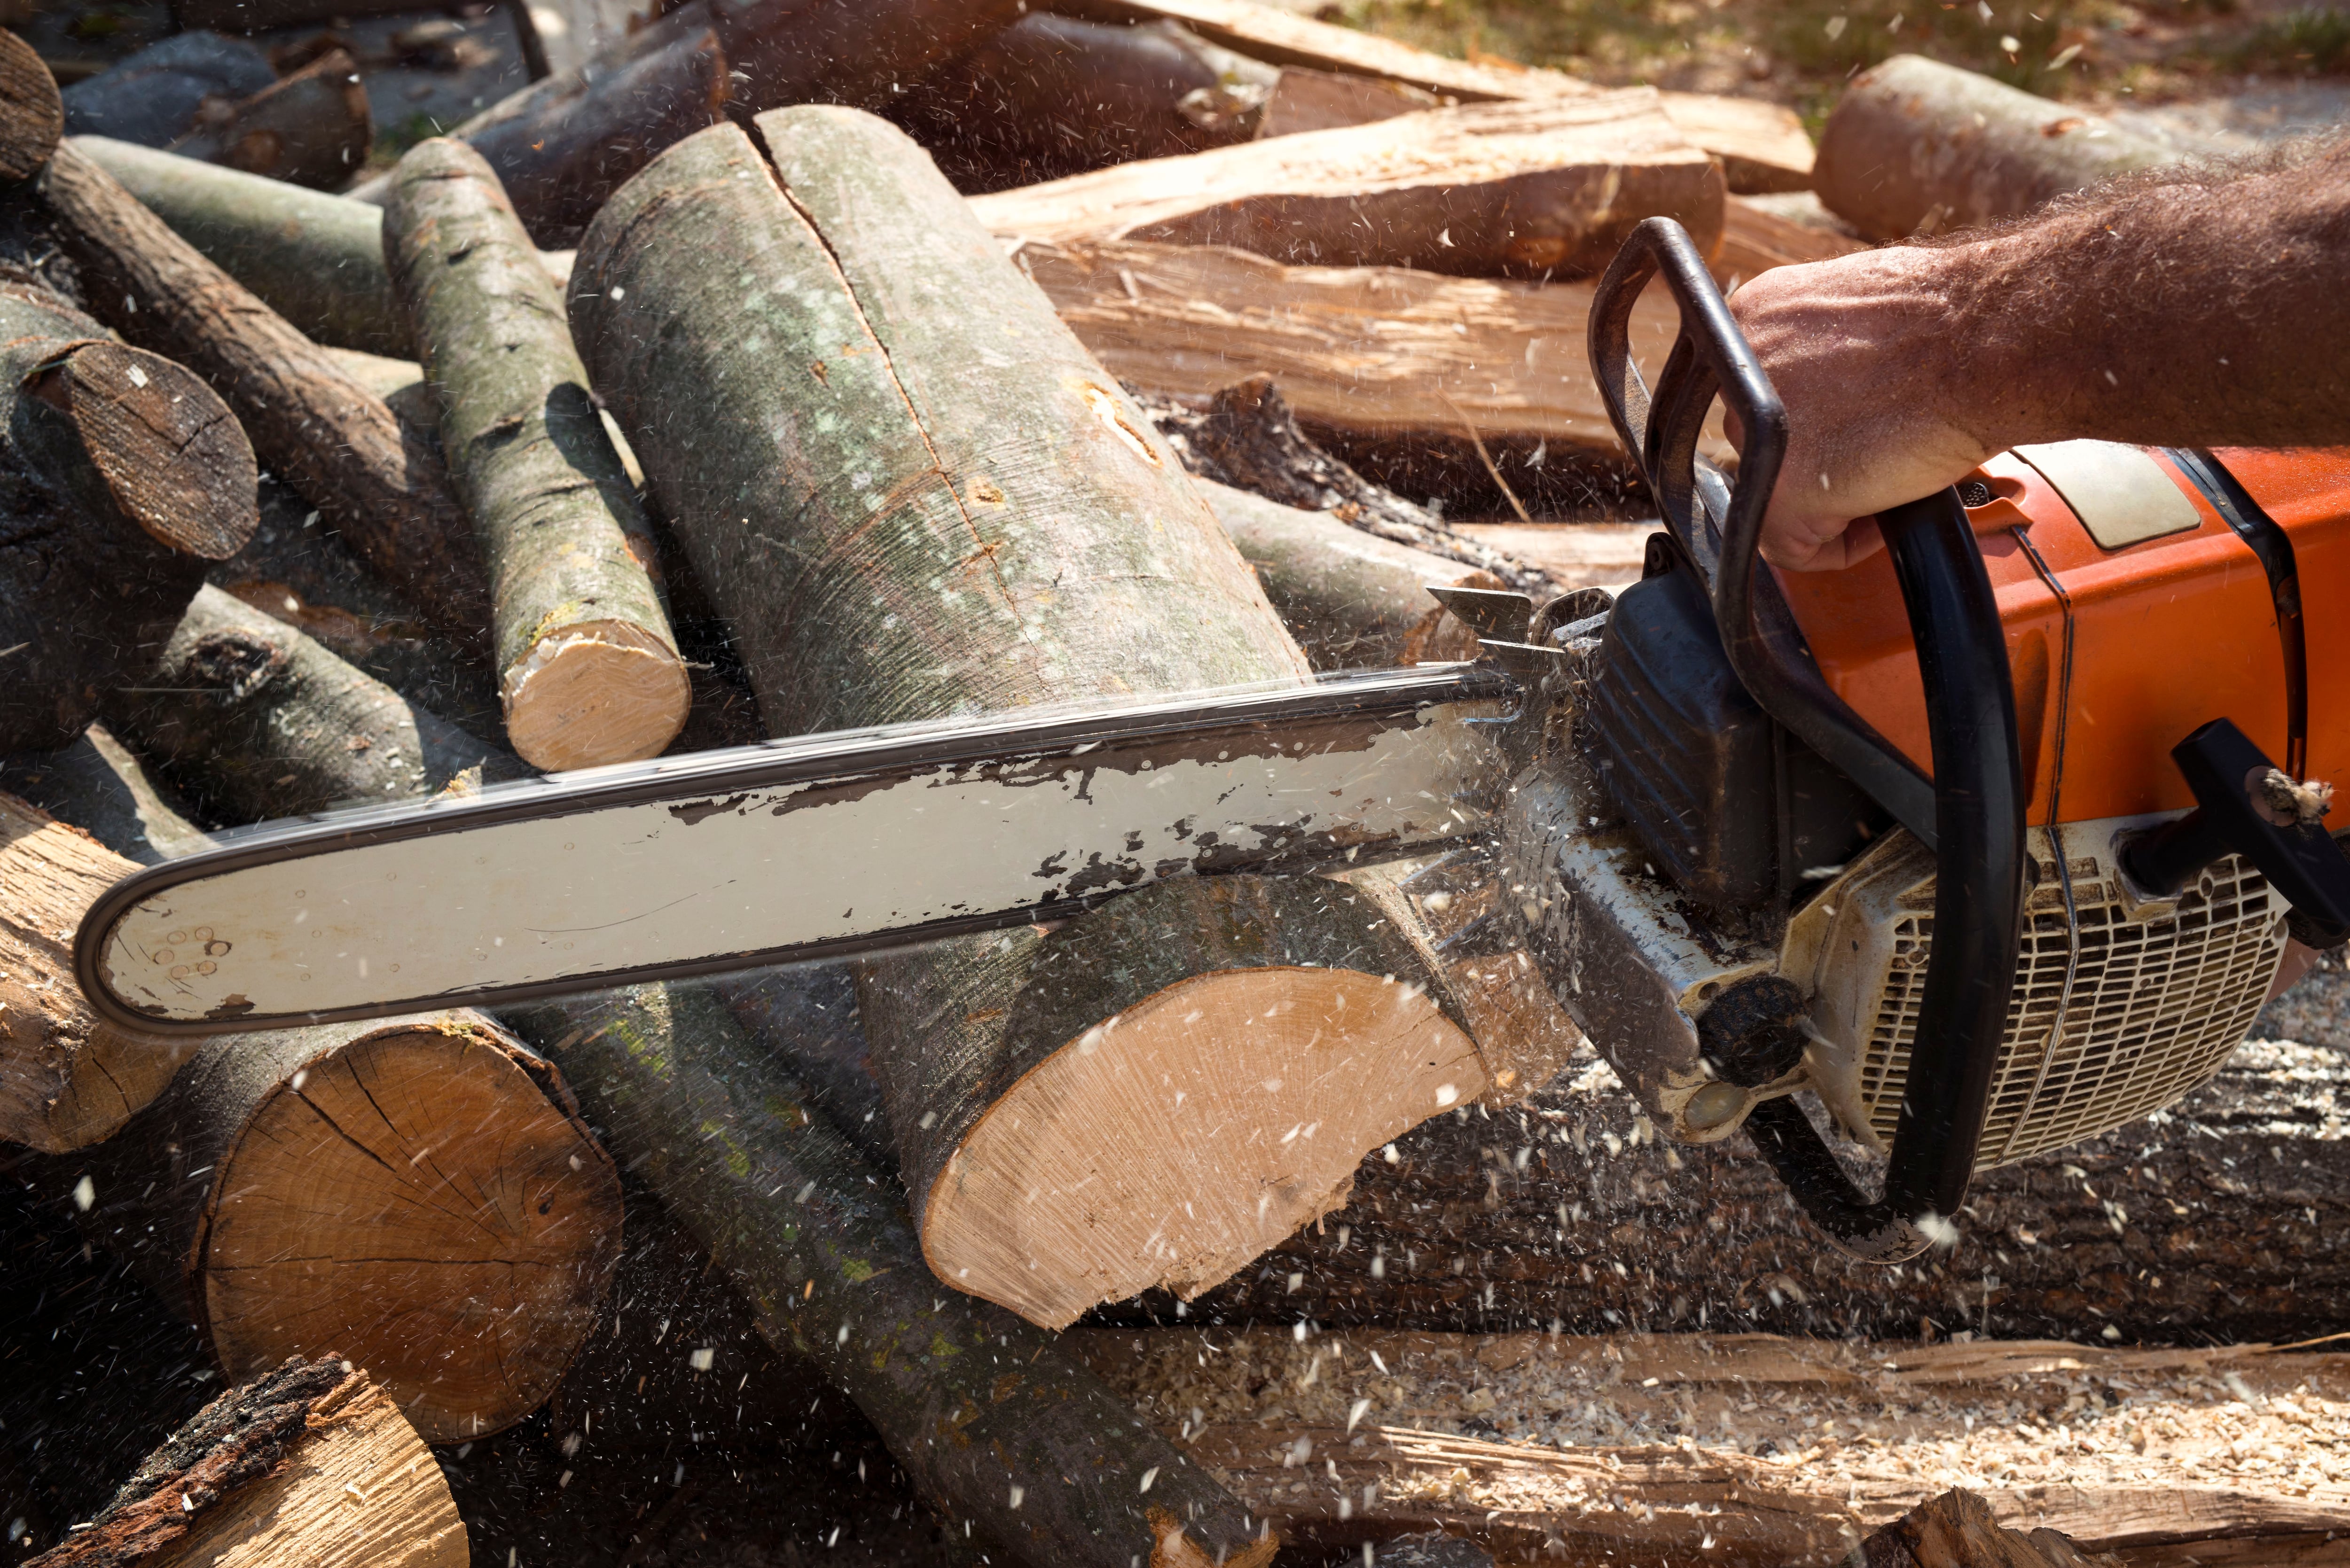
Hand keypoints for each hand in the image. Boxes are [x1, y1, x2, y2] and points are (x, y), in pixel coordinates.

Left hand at [1727, 244, 2013, 570]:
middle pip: (1759, 448)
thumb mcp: (1858, 318)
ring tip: (1888, 473)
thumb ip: (1819, 354)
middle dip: (1817, 460)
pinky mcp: (1779, 490)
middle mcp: (1736, 366)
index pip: (1751, 398)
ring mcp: (1748, 429)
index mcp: (1752, 316)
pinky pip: (1794, 549)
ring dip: (1831, 499)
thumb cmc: (1953, 322)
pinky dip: (1843, 544)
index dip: (1800, 425)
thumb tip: (1819, 396)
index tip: (1837, 431)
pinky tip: (1886, 511)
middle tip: (1874, 451)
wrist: (1989, 339)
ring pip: (1774, 498)